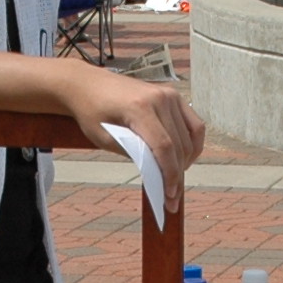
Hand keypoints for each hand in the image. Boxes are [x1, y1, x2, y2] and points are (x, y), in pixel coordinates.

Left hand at [74, 69, 206, 208]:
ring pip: (190, 136)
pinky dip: (193, 143)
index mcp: (139, 108)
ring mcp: (169, 95)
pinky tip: (185, 159)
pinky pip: (194, 124)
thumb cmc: (91, 112)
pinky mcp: (173, 96)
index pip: (164, 146)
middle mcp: (160, 98)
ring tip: (175, 179)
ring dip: (186, 161)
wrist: (88, 84)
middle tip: (172, 198)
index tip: (169, 196)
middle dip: (177, 174)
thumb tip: (156, 170)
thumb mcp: (104, 139)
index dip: (170, 174)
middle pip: (179, 144)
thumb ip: (132, 152)